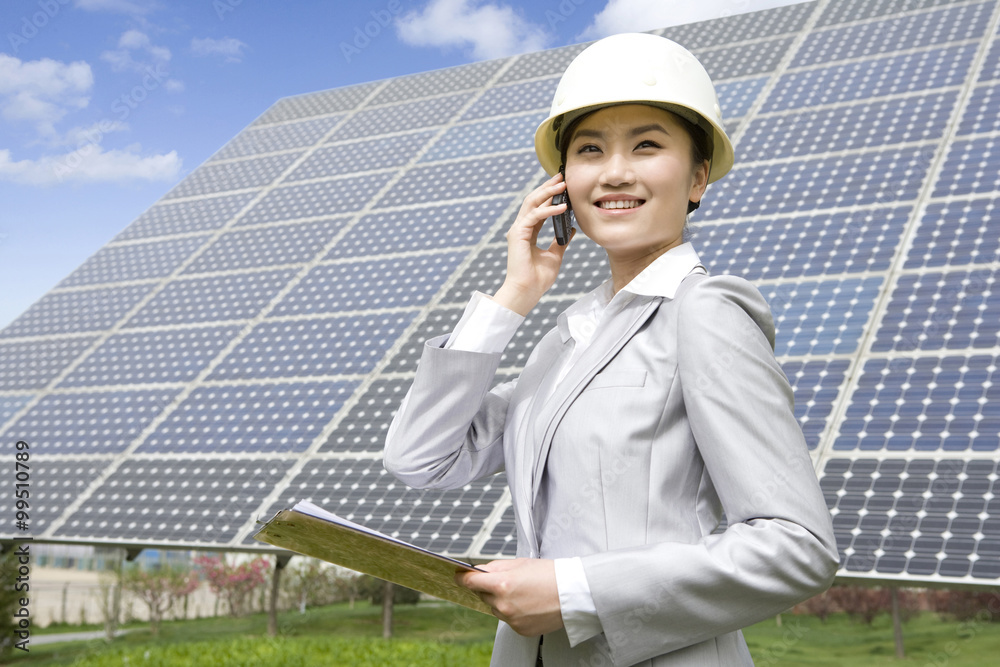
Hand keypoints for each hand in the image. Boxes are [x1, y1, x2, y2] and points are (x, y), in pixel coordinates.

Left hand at [456, 558, 563, 635]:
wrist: (572, 594)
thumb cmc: (551, 575)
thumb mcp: (520, 563)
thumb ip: (496, 567)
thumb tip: (479, 570)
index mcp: (502, 584)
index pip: (471, 582)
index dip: (463, 577)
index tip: (459, 576)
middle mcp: (503, 604)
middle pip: (483, 595)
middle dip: (490, 587)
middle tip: (509, 581)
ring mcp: (511, 619)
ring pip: (495, 608)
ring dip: (501, 601)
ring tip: (523, 592)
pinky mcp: (519, 630)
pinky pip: (508, 620)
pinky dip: (513, 612)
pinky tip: (528, 604)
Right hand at [492, 173, 574, 315]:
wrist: (527, 291)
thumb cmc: (538, 278)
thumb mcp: (554, 256)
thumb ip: (560, 242)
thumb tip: (571, 229)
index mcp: (528, 232)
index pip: (538, 208)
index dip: (550, 195)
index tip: (562, 186)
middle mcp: (521, 228)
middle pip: (534, 200)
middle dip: (548, 187)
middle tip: (562, 176)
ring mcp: (518, 230)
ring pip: (532, 203)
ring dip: (548, 193)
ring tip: (563, 185)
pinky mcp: (518, 234)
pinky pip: (535, 216)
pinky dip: (549, 210)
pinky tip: (563, 207)